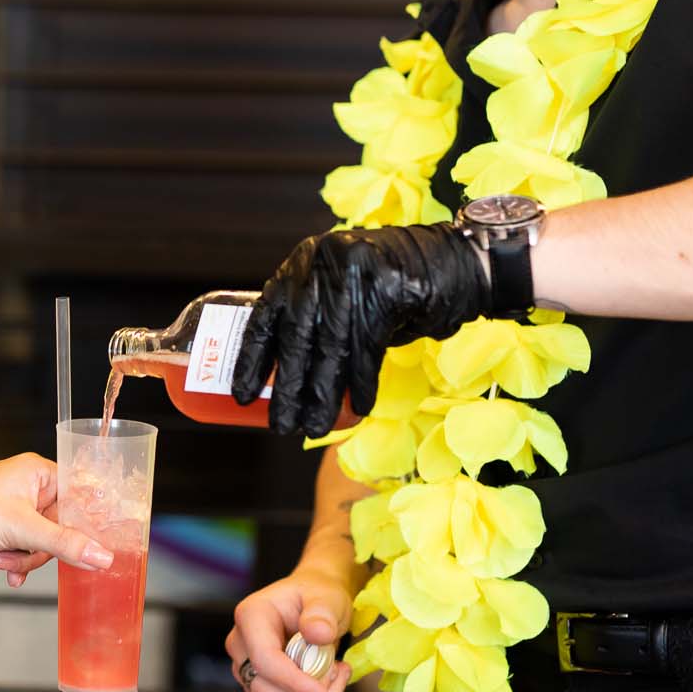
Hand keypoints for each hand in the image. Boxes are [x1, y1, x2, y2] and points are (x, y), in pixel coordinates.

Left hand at [0, 456, 114, 575]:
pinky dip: (16, 561)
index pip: (80, 497)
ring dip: (25, 557)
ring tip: (3, 560)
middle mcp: (29, 487)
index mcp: (39, 473)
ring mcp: (14, 508)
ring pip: (42, 541)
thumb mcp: (20, 528)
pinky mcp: (0, 526)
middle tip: (24, 553)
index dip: (88, 523)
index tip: (98, 546)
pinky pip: (23, 547)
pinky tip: (5, 570)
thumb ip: (65, 543)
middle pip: (62, 525)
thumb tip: (104, 556)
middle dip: (44, 548)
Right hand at [224, 564, 354, 691]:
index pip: (264, 659)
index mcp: (251, 616)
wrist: (315, 602)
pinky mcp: (258, 682)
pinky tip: (326, 679)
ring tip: (335, 672)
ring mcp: (246, 665)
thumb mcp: (327, 597)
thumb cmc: (317, 596)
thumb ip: (322, 613)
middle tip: (337, 671)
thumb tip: (317, 633)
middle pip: (262, 688)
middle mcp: (241, 643)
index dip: (292, 681)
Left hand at [231, 223, 489, 436]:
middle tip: (279, 426)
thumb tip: (281, 376)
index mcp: (300, 265)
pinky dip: (361, 383)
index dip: (251, 359)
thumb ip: (311, 321)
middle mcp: (320, 265)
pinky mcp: (386, 290)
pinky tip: (357, 408)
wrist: (450, 263)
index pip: (265, 316)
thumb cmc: (386, 288)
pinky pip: (367, 348)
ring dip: (322, 395)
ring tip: (313, 428)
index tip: (243, 395)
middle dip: (287, 388)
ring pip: (331, 348)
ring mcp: (353, 275)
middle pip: (297, 338)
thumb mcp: (338, 294)